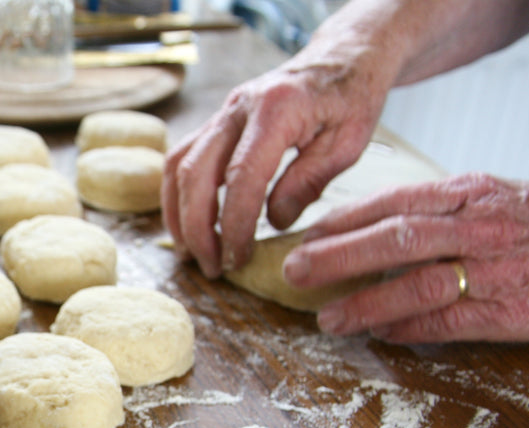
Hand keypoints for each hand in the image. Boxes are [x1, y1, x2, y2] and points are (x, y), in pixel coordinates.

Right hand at [161, 38, 392, 278]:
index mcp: (276, 110)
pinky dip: (178, 196)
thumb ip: (307, 182)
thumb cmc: (351, 99)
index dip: (234, 225)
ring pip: (179, 166)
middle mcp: (238, 107)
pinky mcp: (216, 122)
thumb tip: (272, 221)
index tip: (238, 258)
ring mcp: (222, 113)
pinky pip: (182, 159)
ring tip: (192, 253)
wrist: (342, 59)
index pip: (241, 177)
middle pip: (196, 173)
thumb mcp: (347, 144)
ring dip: (179, 215)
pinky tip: (188, 224)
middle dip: (197, 228)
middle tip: (213, 267)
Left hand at [282, 172, 528, 342]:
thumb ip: (431, 211)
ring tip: (327, 318)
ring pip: (420, 285)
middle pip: (398, 240)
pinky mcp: (509, 311)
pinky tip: (379, 335)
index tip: (305, 235)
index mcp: (467, 194)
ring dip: (367, 304)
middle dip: (339, 256)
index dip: (344, 220)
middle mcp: (478, 229)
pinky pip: (449, 322)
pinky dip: (409, 329)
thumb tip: (365, 227)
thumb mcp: (486, 199)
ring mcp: (494, 271)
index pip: (393, 202)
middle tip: (295, 271)